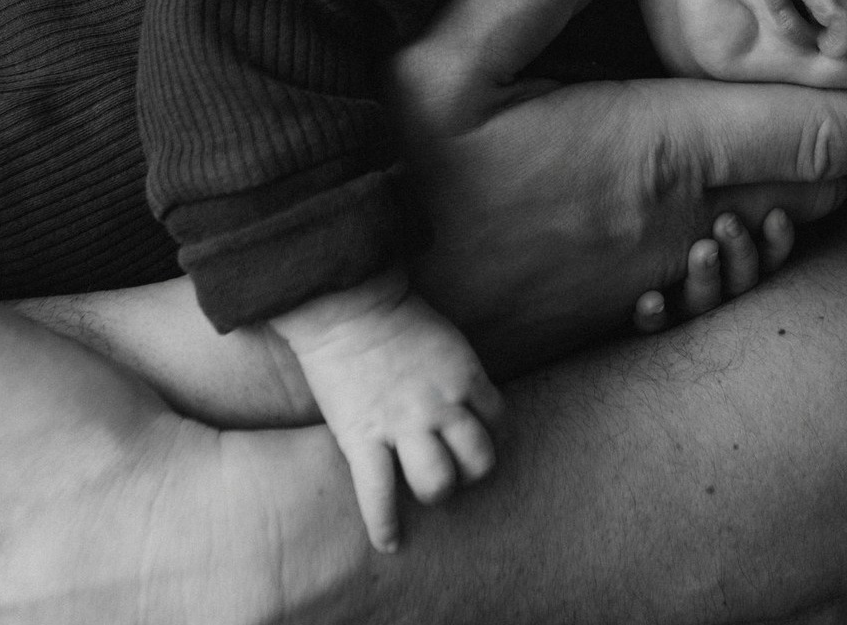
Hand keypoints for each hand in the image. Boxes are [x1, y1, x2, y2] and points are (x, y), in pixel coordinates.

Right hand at [271, 273, 503, 552]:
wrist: (347, 304)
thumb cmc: (393, 313)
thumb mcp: (445, 338)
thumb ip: (456, 371)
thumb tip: (463, 397)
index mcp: (465, 375)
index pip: (500, 419)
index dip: (492, 431)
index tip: (477, 435)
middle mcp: (441, 405)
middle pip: (479, 459)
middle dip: (471, 468)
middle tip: (455, 465)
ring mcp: (403, 425)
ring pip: (438, 483)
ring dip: (436, 491)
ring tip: (424, 491)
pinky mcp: (363, 439)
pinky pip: (379, 496)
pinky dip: (385, 526)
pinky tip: (390, 543)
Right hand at [390, 0, 846, 372]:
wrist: (345, 316)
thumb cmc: (386, 181)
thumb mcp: (431, 62)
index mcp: (649, 152)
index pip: (814, 135)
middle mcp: (673, 224)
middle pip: (818, 186)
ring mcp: (652, 278)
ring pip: (780, 228)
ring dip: (830, 183)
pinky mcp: (622, 308)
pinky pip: (729, 261)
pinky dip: (770, 221)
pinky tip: (755, 193)